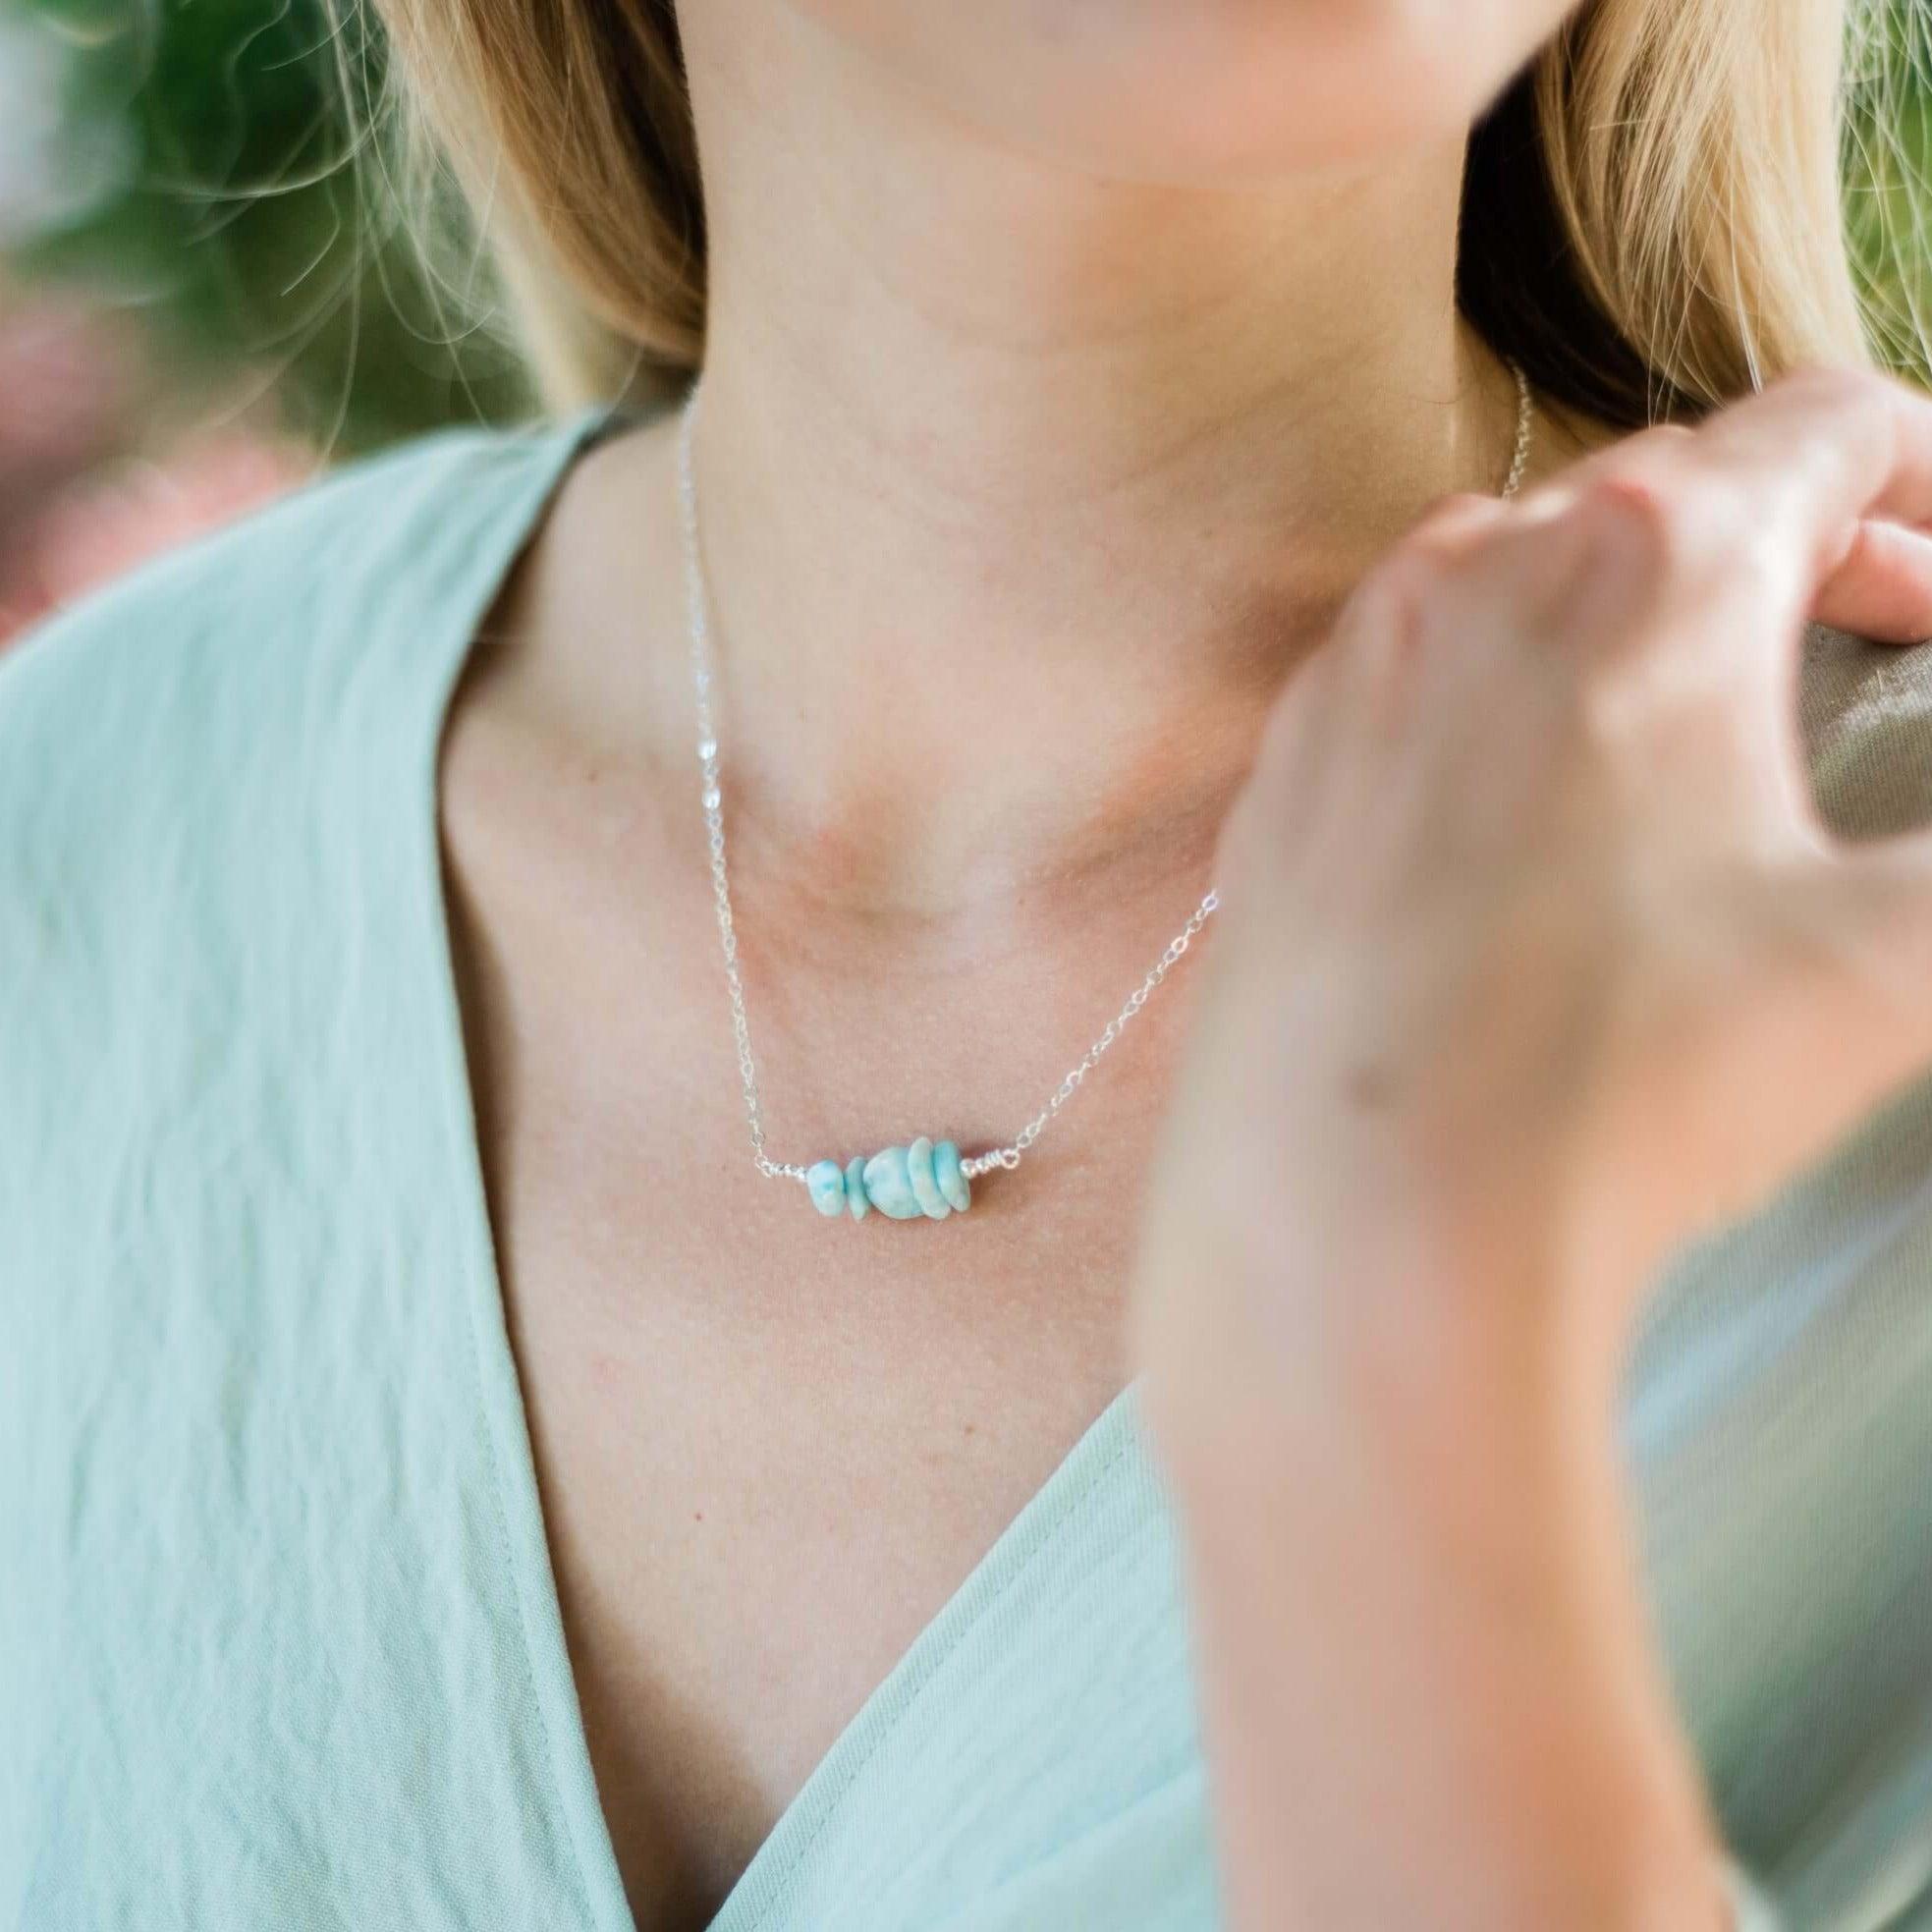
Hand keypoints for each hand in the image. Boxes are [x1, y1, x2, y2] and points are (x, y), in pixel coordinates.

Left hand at [1132, 363, 1931, 1442]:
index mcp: (1647, 564)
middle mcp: (1474, 578)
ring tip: (1712, 717)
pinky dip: (1504, 695)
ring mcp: (1355, 674)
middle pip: (1676, 494)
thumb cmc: (1619, 1073)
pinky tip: (1539, 804)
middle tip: (1887, 635)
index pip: (1825, 434)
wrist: (1363, 1212)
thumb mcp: (1889, 957)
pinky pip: (1412, 681)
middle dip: (1804, 546)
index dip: (1930, 482)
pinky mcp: (1280, 776)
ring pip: (1526, 576)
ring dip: (1641, 614)